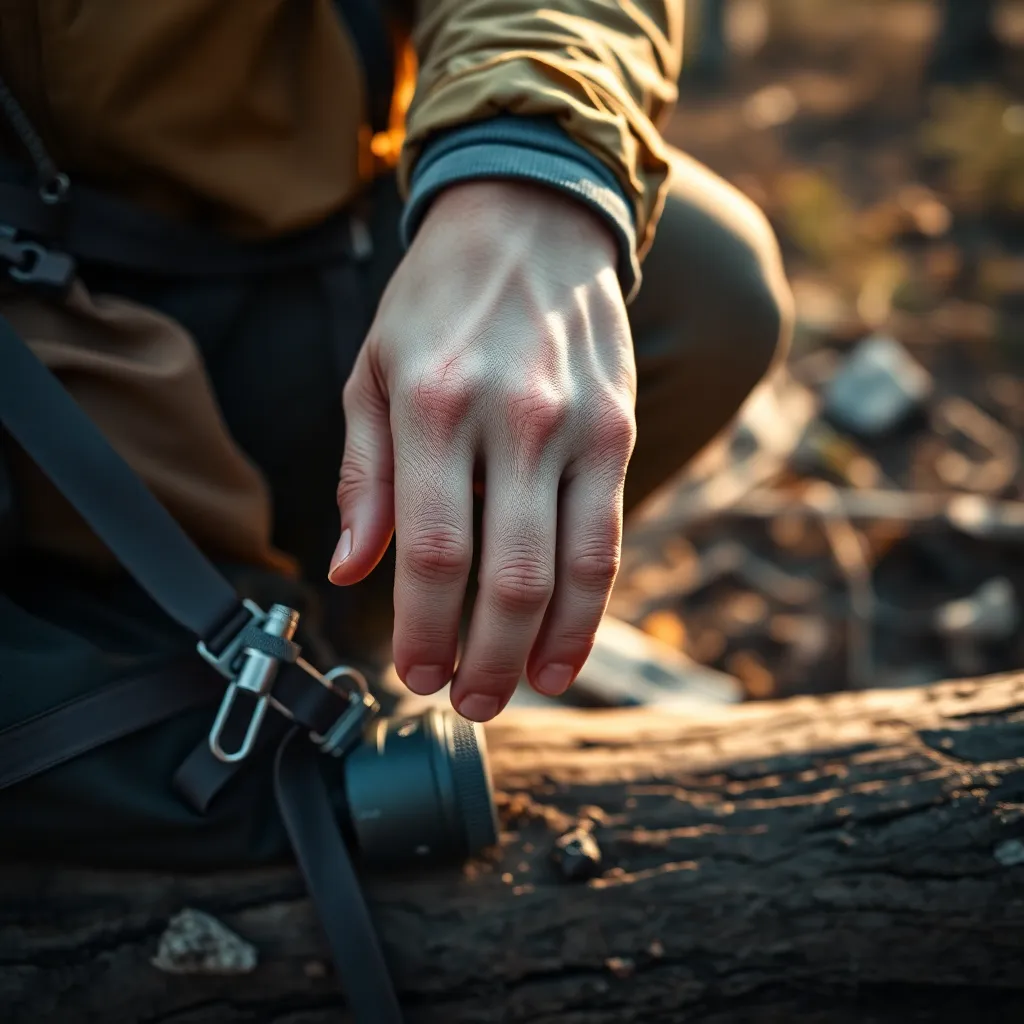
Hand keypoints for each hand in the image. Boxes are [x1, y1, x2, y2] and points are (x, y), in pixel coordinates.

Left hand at [329, 180, 635, 720]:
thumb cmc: (437, 301)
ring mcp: (579, 427)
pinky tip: (566, 649)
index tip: (413, 675)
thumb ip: (362, 475)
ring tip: (517, 692)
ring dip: (541, 650)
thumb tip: (349, 569)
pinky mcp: (620, 432)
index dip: (421, 628)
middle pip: (505, 576)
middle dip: (483, 660)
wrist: (533, 220)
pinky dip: (589, 609)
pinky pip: (609, 540)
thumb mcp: (373, 370)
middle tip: (466, 702)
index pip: (429, 549)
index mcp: (435, 404)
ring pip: (568, 571)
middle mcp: (515, 418)